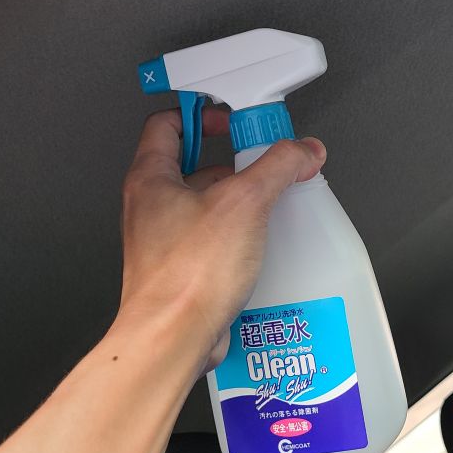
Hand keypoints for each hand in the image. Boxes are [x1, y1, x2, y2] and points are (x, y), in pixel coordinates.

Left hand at [117, 107, 324, 372]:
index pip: (168, 124)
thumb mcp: (244, 202)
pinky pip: (213, 241)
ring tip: (269, 206)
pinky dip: (239, 238)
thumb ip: (278, 167)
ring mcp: (164, 241)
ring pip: (206, 206)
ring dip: (240, 203)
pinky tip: (263, 247)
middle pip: (194, 165)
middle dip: (234, 163)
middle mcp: (151, 207)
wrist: (173, 338)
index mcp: (151, 178)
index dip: (203, 114)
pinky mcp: (183, 270)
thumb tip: (302, 150)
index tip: (234, 119)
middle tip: (264, 163)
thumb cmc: (186, 276)